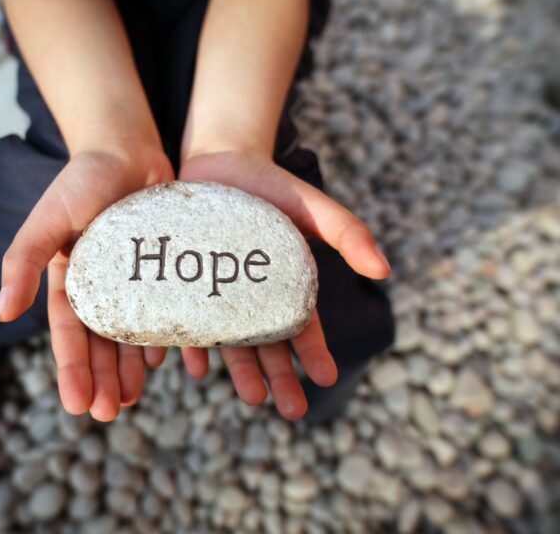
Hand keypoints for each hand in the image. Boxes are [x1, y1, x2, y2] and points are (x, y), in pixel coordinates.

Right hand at [0, 146, 173, 420]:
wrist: (128, 149)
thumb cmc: (84, 179)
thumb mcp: (50, 217)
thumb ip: (24, 260)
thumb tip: (3, 314)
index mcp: (67, 278)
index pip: (67, 333)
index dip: (72, 369)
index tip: (78, 407)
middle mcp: (96, 285)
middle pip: (98, 342)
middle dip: (100, 378)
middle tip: (107, 414)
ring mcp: (128, 280)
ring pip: (127, 333)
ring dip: (127, 368)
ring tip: (130, 399)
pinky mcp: (156, 272)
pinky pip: (160, 311)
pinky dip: (161, 336)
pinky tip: (164, 361)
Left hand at [175, 150, 390, 419]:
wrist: (219, 161)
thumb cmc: (272, 186)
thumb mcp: (313, 206)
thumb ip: (347, 233)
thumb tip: (384, 270)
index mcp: (284, 285)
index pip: (302, 327)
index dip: (314, 353)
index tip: (325, 379)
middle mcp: (251, 297)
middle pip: (266, 345)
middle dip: (279, 376)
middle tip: (289, 409)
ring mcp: (217, 293)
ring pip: (229, 341)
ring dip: (240, 370)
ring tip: (251, 397)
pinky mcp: (185, 284)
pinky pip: (186, 321)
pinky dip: (191, 345)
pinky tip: (194, 366)